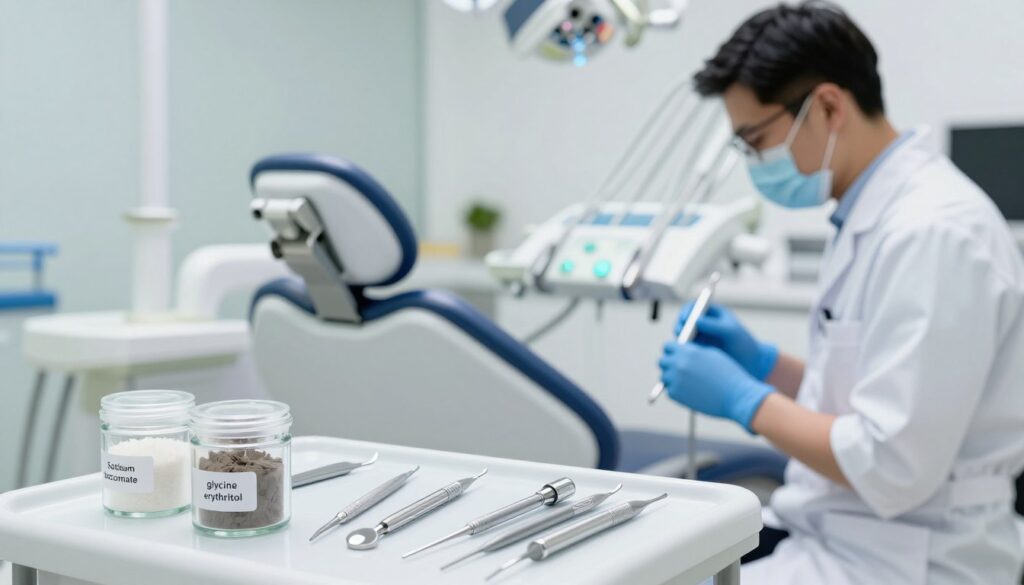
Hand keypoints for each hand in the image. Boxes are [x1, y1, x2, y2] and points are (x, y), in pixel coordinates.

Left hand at [658, 342, 773, 432]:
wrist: (736, 396)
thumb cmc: (728, 374)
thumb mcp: (712, 355)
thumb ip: (694, 351)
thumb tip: (682, 352)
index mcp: (688, 351)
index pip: (668, 346)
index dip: (672, 350)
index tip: (676, 355)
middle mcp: (678, 364)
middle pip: (662, 361)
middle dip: (669, 364)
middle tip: (679, 370)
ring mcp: (675, 379)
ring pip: (664, 376)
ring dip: (672, 378)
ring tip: (686, 382)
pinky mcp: (676, 394)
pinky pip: (670, 390)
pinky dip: (677, 391)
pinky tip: (690, 391)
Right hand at [675, 302, 778, 380]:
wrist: (751, 364)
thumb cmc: (744, 344)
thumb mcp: (731, 332)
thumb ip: (714, 325)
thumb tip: (695, 320)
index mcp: (713, 314)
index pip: (694, 307)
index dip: (687, 311)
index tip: (685, 318)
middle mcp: (704, 324)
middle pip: (685, 320)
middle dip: (680, 324)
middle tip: (681, 331)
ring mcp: (700, 338)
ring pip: (684, 334)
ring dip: (681, 337)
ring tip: (684, 343)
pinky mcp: (699, 351)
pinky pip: (687, 348)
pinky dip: (684, 349)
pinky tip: (687, 353)